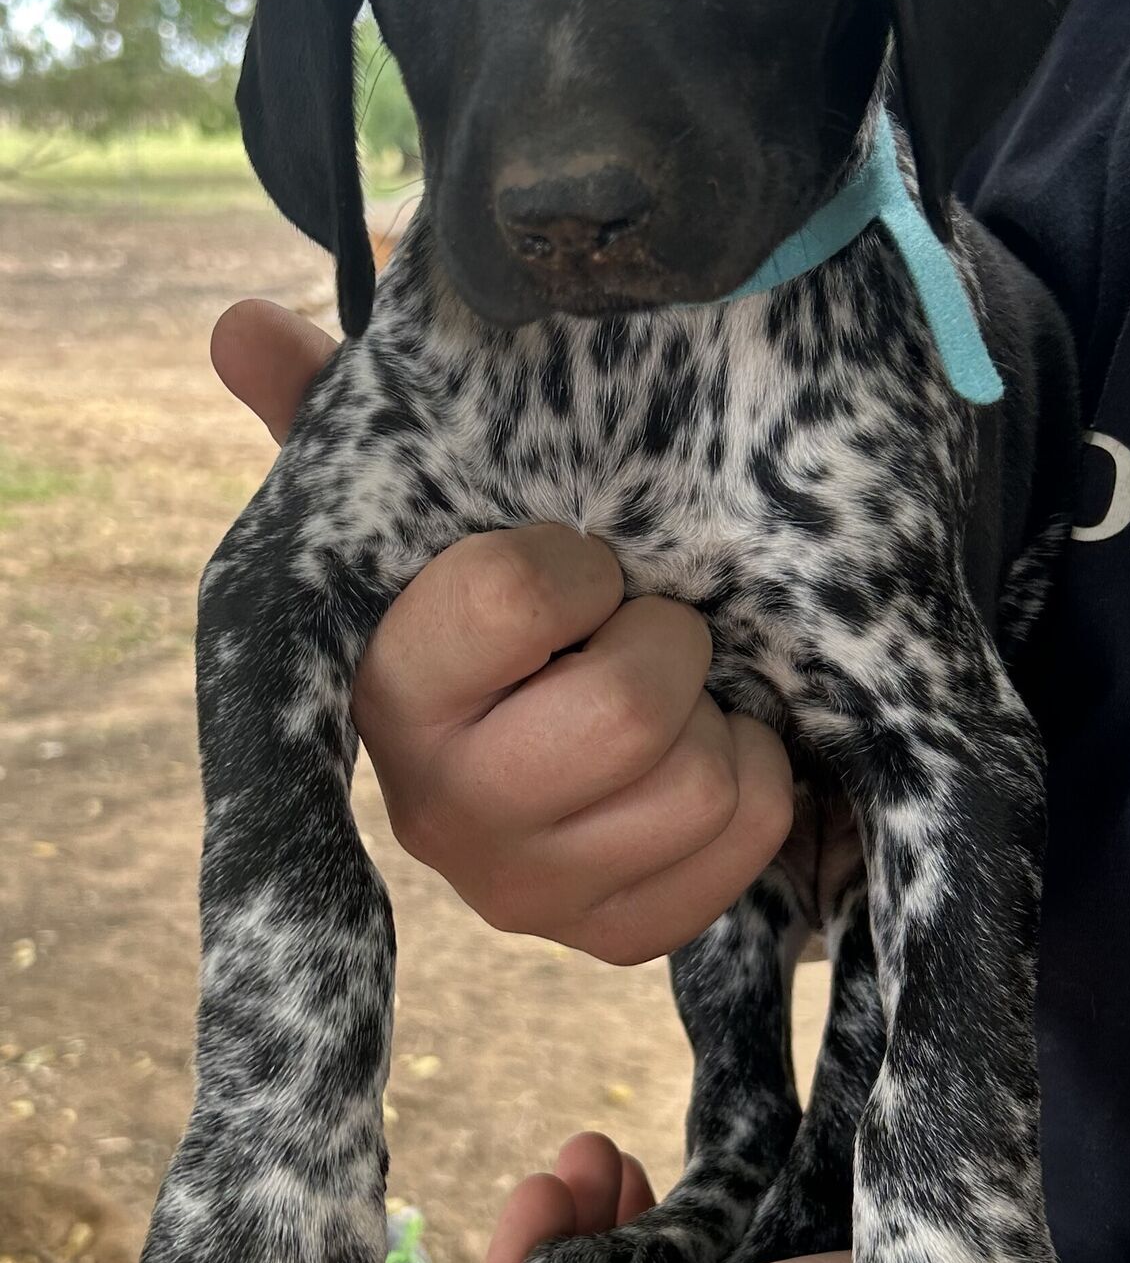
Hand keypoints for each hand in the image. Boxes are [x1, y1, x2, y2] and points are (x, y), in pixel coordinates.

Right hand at [211, 300, 792, 963]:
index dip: (581, 565)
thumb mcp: (412, 503)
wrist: (547, 733)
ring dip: (718, 715)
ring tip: (676, 698)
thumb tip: (237, 324)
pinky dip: (759, 781)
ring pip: (702, 781)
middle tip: (647, 628)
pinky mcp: (613, 938)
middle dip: (668, 643)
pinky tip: (708, 756)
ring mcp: (526, 891)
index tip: (578, 566)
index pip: (520, 595)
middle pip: (629, 708)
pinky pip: (748, 840)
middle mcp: (437, 809)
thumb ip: (325, 412)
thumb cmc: (487, 601)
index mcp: (381, 688)